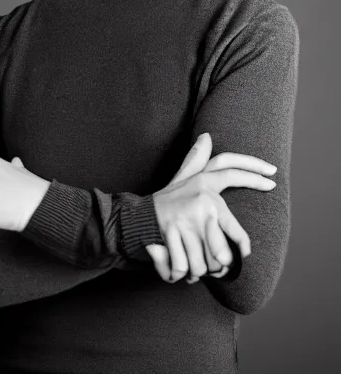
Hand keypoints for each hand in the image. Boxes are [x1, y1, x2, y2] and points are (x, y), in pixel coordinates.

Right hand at [145, 132, 276, 284]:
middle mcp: (199, 199)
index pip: (233, 175)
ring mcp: (186, 218)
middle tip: (221, 266)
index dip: (255, 178)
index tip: (273, 182)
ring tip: (200, 268)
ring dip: (204, 271)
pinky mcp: (173, 235)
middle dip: (223, 263)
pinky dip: (185, 275)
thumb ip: (196, 160)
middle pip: (225, 244)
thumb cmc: (166, 201)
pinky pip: (189, 267)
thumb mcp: (182, 179)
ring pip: (210, 260)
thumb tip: (206, 136)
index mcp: (203, 185)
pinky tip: (184, 273)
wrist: (138, 217)